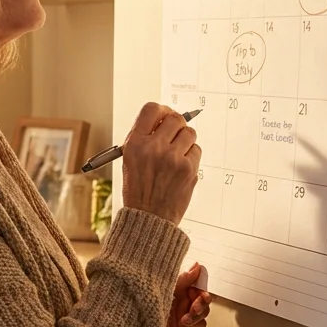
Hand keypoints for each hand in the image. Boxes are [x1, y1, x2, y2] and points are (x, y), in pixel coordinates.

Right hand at [119, 102, 201, 225]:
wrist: (149, 217)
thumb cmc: (139, 189)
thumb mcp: (130, 159)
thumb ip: (144, 137)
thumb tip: (163, 119)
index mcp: (135, 143)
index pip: (151, 109)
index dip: (162, 110)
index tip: (165, 115)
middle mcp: (153, 147)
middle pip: (175, 118)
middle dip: (177, 124)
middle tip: (175, 133)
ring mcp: (172, 158)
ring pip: (189, 133)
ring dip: (186, 140)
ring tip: (177, 154)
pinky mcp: (188, 169)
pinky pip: (196, 150)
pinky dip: (191, 156)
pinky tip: (181, 168)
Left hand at [164, 262, 211, 326]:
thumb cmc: (142, 307)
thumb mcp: (162, 288)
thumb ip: (182, 279)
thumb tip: (196, 266)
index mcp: (175, 288)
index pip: (195, 283)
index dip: (200, 283)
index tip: (199, 284)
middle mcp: (180, 301)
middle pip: (202, 297)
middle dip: (203, 299)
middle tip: (199, 300)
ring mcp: (183, 315)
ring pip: (203, 311)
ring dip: (200, 311)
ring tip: (190, 313)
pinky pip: (200, 325)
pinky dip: (196, 323)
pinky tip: (186, 322)